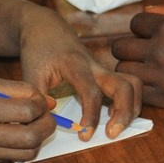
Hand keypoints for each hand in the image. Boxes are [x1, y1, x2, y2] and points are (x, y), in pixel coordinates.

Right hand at [0, 77, 55, 162]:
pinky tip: (18, 134)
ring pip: (26, 152)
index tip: (41, 100)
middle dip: (47, 125)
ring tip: (35, 125)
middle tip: (46, 116)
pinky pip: (12, 158)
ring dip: (38, 139)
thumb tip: (47, 101)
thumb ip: (17, 90)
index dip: (41, 104)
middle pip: (31, 136)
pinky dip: (22, 147)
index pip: (27, 111)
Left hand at [20, 5, 141, 139]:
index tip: (84, 135)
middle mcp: (96, 65)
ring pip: (132, 83)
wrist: (45, 27)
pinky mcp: (105, 72)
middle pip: (124, 86)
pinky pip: (127, 84)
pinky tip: (114, 115)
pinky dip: (128, 101)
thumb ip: (39, 97)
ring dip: (132, 107)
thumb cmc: (38, 50)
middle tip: (112, 134)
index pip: (91, 92)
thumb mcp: (30, 73)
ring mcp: (103, 68)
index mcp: (76, 64)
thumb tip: (51, 120)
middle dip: (124, 112)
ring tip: (117, 127)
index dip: (91, 116)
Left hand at [112, 1, 163, 108]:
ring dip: (133, 67)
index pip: (134, 23)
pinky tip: (155, 84)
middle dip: (131, 45)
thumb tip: (150, 9)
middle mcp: (160, 51)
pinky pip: (139, 94)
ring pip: (124, 72)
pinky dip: (142, 88)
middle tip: (146, 49)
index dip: (144, 26)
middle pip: (121, 48)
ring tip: (148, 67)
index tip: (155, 31)